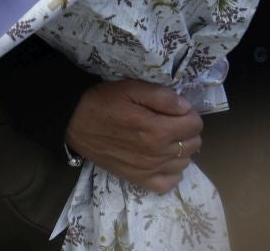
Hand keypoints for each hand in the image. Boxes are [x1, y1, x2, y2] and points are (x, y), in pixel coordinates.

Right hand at [65, 80, 204, 193]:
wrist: (74, 124)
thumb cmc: (102, 103)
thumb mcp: (130, 88)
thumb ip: (162, 96)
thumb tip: (185, 106)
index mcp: (158, 129)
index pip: (195, 124)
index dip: (188, 113)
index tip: (174, 109)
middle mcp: (157, 153)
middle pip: (193, 144)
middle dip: (186, 130)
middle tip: (168, 121)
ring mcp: (149, 169)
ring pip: (185, 162)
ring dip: (180, 149)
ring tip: (163, 138)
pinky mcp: (139, 180)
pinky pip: (170, 182)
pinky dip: (171, 171)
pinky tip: (161, 159)